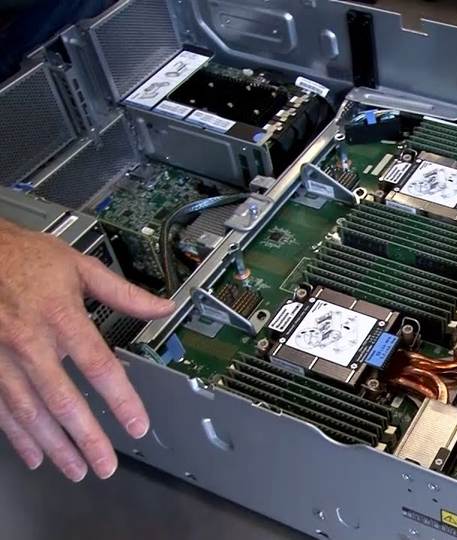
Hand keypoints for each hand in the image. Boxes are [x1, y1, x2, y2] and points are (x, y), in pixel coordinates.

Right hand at [0, 219, 173, 480]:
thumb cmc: (23, 257)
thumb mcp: (77, 265)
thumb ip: (122, 292)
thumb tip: (162, 307)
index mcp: (61, 316)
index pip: (98, 366)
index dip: (120, 399)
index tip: (137, 425)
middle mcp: (30, 342)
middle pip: (63, 400)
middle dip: (86, 438)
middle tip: (105, 465)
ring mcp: (2, 358)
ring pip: (30, 412)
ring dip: (54, 445)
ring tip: (76, 469)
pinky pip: (1, 408)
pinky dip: (18, 436)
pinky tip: (34, 454)